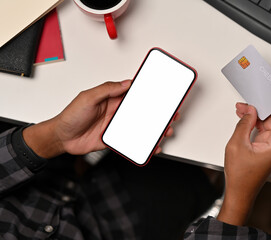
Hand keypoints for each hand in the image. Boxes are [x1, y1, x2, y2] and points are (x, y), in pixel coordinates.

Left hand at [23, 81, 177, 157]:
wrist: (61, 138)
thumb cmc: (71, 116)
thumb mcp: (88, 97)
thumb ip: (108, 89)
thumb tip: (126, 83)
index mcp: (112, 98)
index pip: (134, 93)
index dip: (148, 93)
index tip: (162, 93)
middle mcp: (116, 111)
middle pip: (141, 111)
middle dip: (157, 113)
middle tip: (170, 115)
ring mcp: (116, 125)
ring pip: (140, 127)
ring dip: (153, 129)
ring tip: (165, 131)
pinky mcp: (114, 139)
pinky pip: (131, 141)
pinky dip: (142, 144)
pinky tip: (150, 146)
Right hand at [217, 84, 270, 225]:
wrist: (239, 191)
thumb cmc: (241, 175)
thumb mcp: (237, 145)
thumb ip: (244, 124)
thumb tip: (251, 111)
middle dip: (268, 106)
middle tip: (255, 98)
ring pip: (270, 123)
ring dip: (258, 114)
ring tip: (242, 108)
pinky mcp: (265, 147)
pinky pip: (264, 129)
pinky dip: (255, 122)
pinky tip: (244, 117)